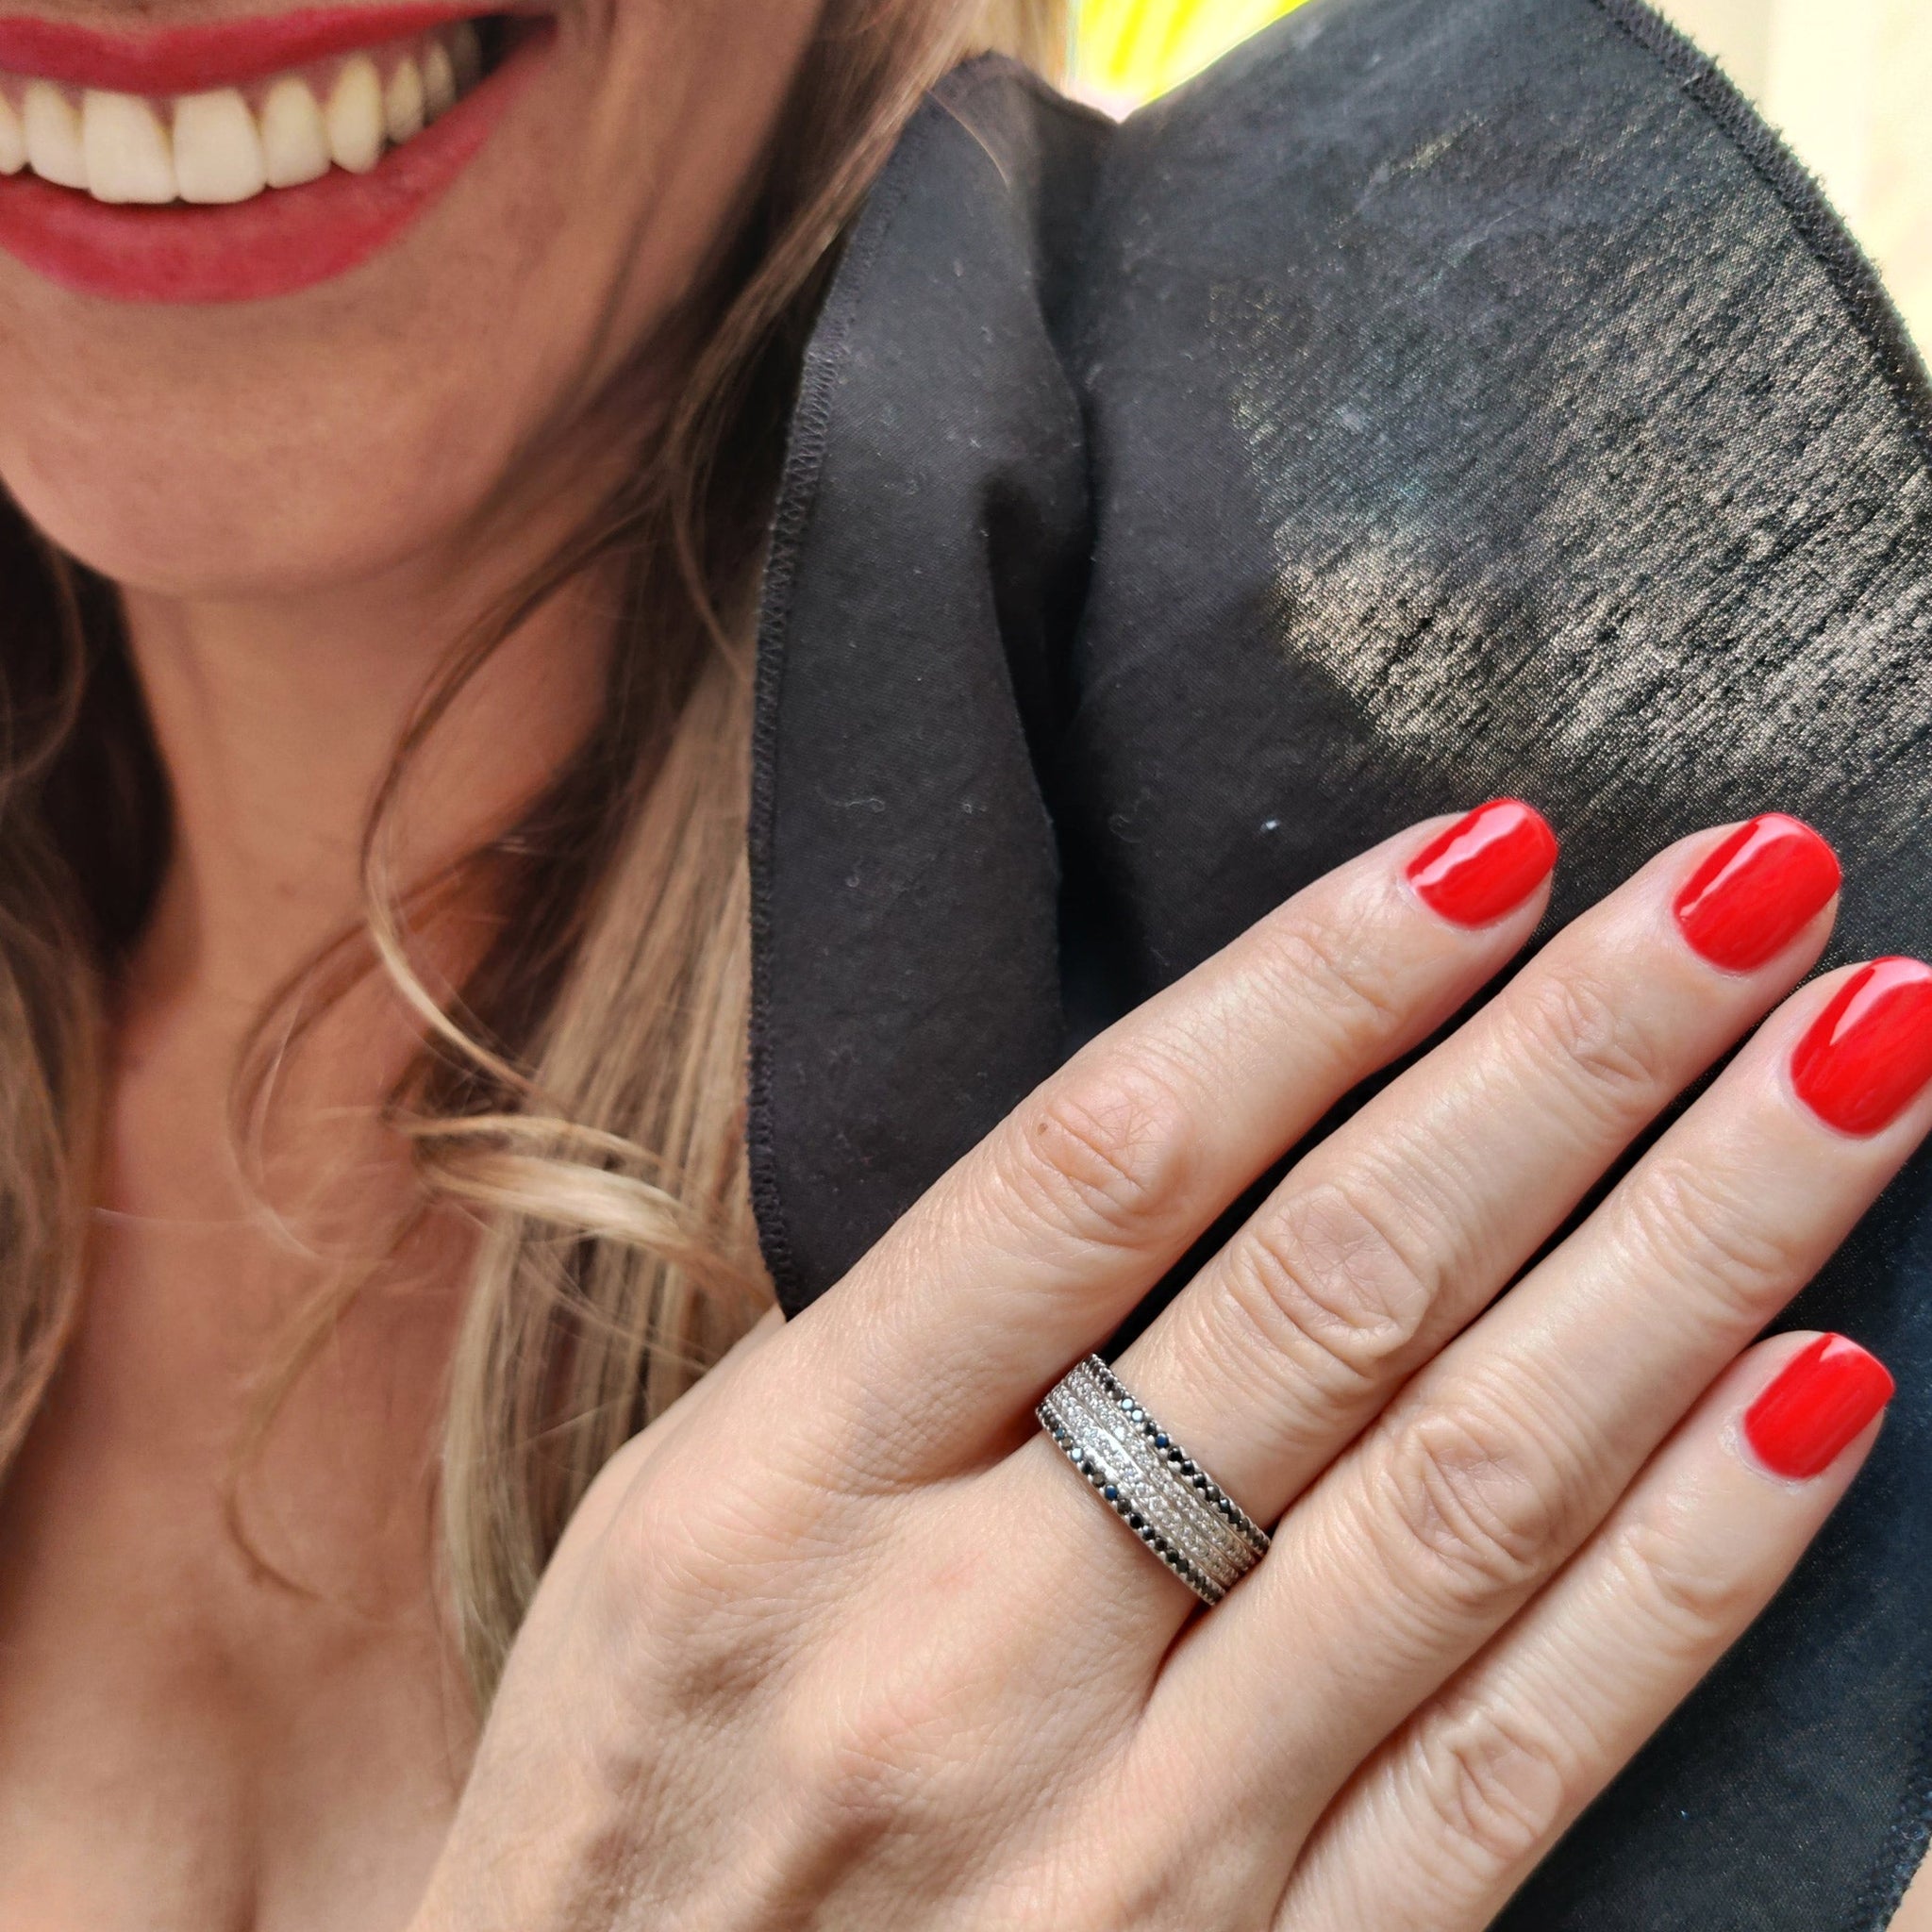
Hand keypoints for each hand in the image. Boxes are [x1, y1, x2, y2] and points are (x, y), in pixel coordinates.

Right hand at [412, 804, 1918, 1930]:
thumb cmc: (631, 1805)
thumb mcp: (672, 1530)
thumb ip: (906, 1351)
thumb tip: (1188, 1132)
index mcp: (775, 1494)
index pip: (1101, 1167)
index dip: (1316, 987)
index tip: (1489, 846)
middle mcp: (961, 1652)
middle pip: (1332, 1297)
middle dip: (1566, 1067)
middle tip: (1752, 889)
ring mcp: (1134, 1844)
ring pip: (1471, 1497)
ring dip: (1690, 1260)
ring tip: (1852, 1064)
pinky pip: (1520, 1763)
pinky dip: (1687, 1572)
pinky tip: (1824, 1393)